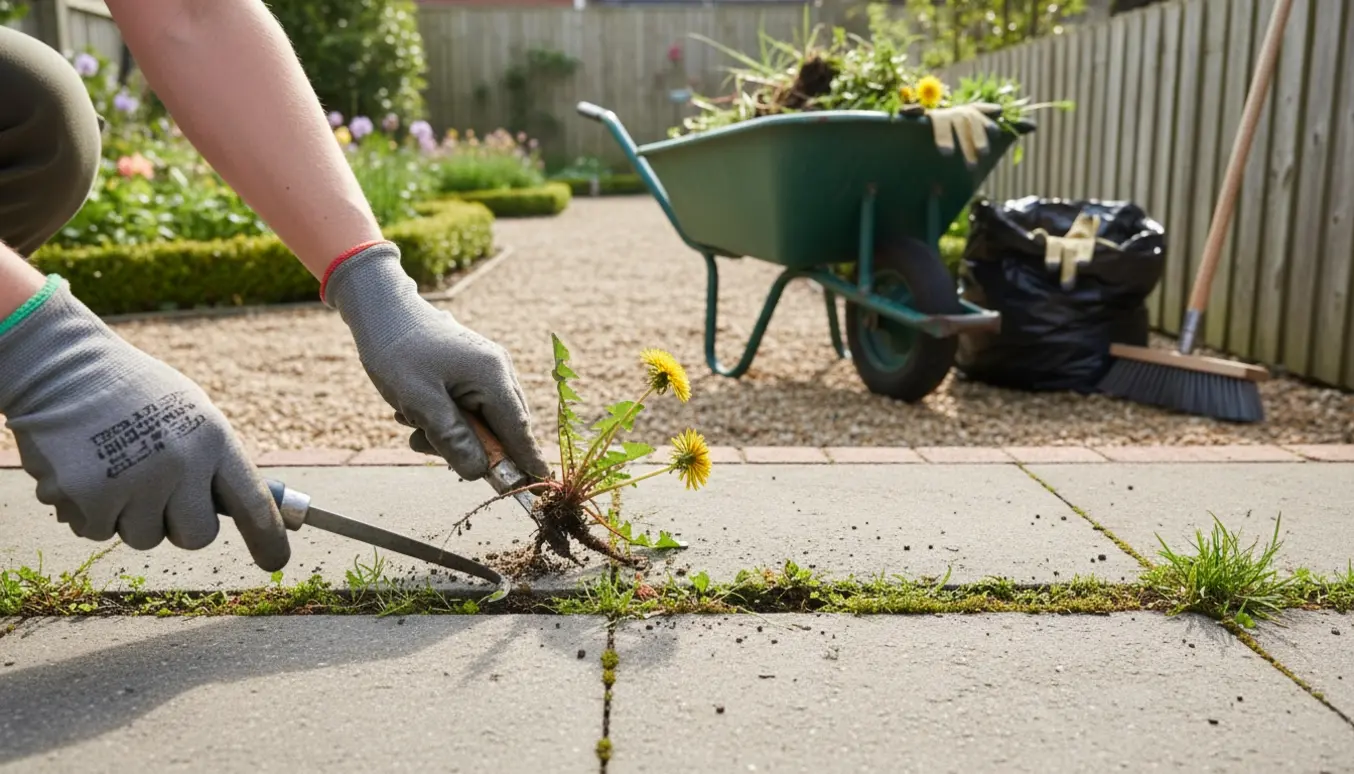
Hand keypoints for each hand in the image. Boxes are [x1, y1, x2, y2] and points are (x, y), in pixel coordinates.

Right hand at [0, 278, 289, 570]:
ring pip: (143, 538)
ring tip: (114, 468)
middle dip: (180, 526)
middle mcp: (180, 462)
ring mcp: (134, 481)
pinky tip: (83, 470)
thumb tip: (253, 511)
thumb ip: (216, 461)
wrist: (60, 367)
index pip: (254, 502)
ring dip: (128, 516)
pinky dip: (87, 511)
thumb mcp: (192, 414)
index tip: (276, 561)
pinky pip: (96, 531)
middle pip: (198, 536)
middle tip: (158, 494)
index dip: (269, 538)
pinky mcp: (87, 496)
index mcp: (213, 439)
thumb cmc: (134, 393)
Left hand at [323, 242, 549, 481]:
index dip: (526, 462)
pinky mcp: (471, 370)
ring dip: (448, 433)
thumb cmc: (397, 351)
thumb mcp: (420, 402)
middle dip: (468, 448)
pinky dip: (444, 418)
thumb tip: (479, 472)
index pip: (519, 431)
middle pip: (501, 429)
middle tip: (426, 445)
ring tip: (409, 422)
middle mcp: (498, 372)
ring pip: (481, 421)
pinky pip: (468, 407)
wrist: (380, 309)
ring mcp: (486, 369)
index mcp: (493, 377)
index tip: (538, 488)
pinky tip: (413, 411)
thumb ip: (453, 439)